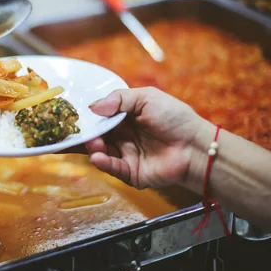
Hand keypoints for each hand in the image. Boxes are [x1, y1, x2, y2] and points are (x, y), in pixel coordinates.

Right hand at [84, 87, 204, 188]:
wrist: (196, 146)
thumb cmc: (174, 118)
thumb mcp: (147, 98)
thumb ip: (120, 99)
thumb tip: (93, 107)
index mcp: (125, 118)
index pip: (100, 117)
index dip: (88, 117)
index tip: (74, 115)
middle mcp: (122, 136)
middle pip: (97, 135)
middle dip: (87, 133)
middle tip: (80, 131)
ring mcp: (126, 155)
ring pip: (101, 152)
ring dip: (94, 148)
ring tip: (94, 143)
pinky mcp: (130, 172)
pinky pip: (113, 168)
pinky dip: (103, 163)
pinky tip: (98, 156)